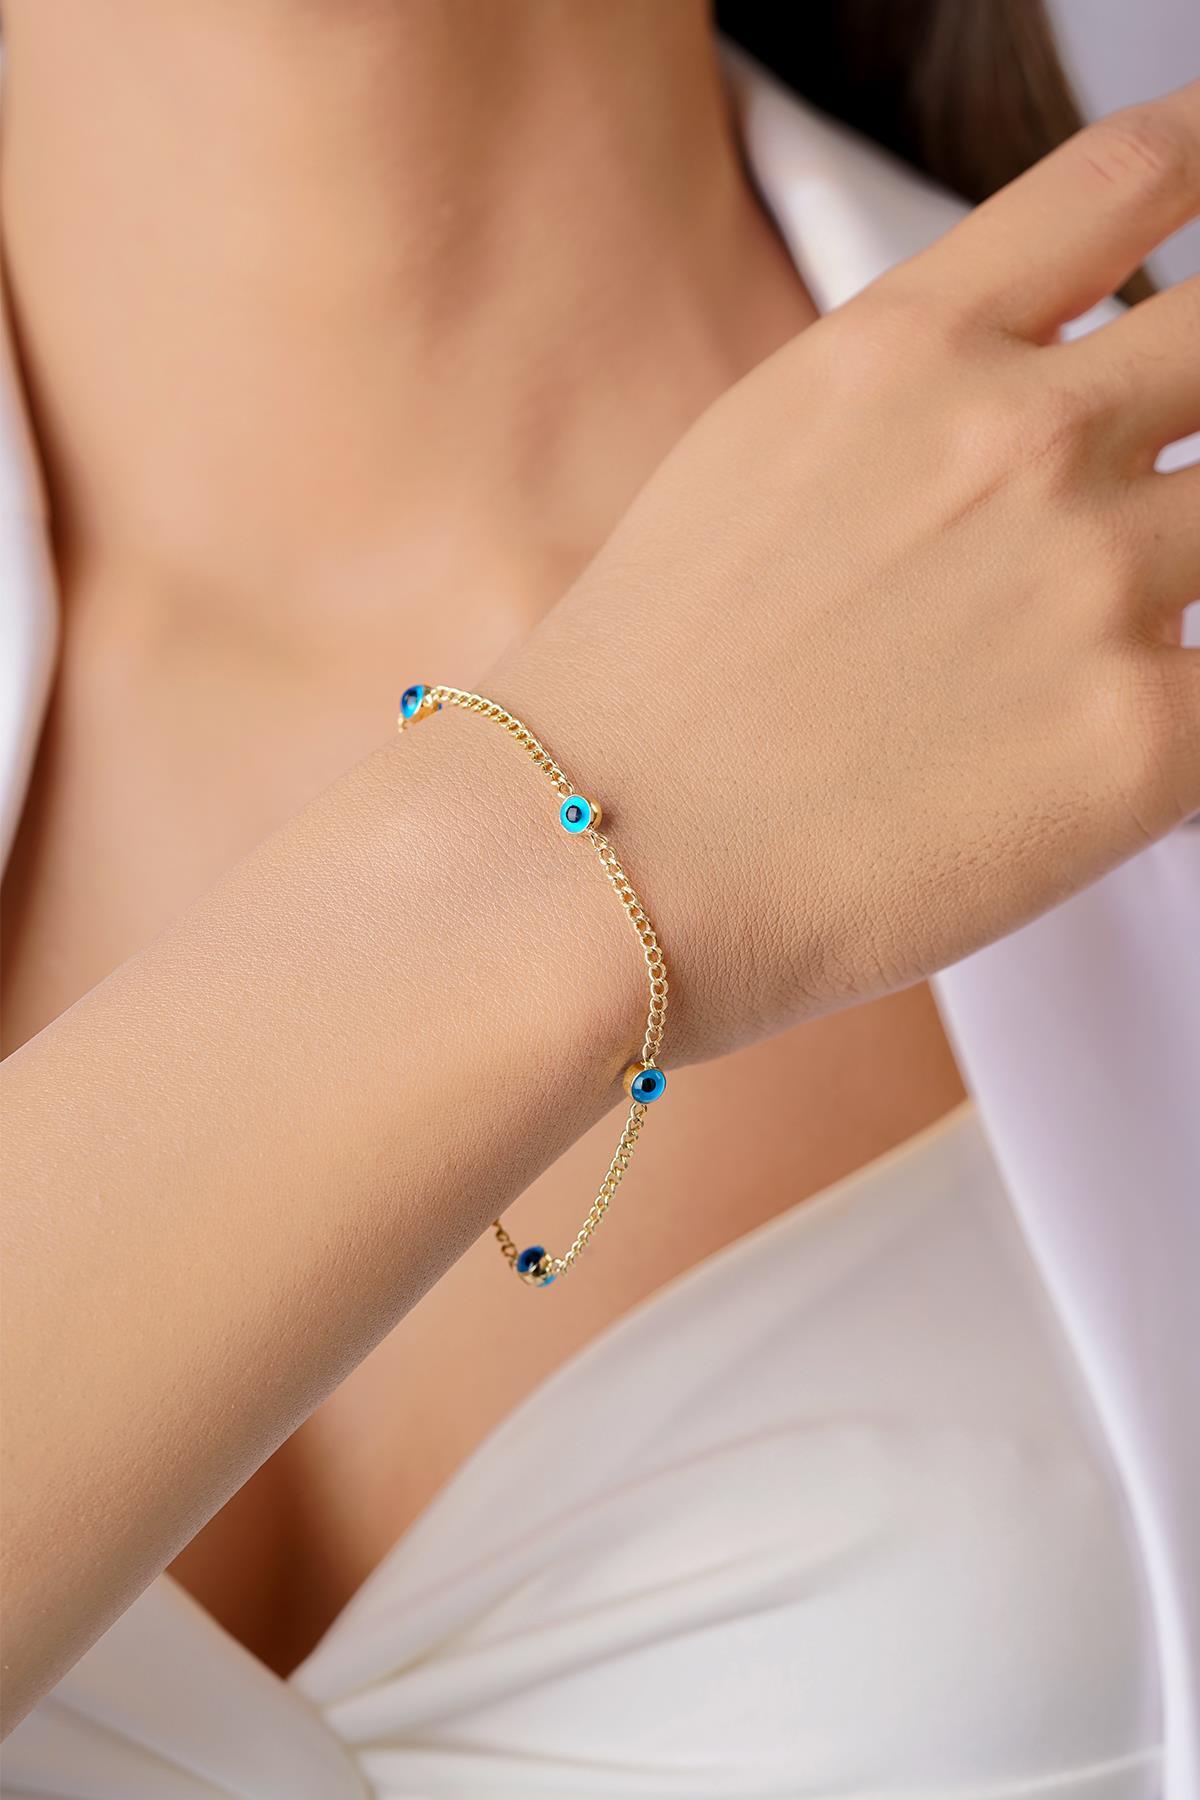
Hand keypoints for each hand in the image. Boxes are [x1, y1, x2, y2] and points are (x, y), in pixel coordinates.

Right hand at [498, 84, 1199, 1060]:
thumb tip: (1009, 433)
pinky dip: (1192, 712)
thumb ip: (904, 423)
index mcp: (907, 356)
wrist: (592, 857)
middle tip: (1171, 462)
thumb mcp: (749, 474)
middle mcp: (1019, 440)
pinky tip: (1113, 745)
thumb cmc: (636, 705)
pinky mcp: (1142, 740)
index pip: (1124, 180)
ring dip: (1192, 569)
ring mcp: (1094, 581)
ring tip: (1087, 650)